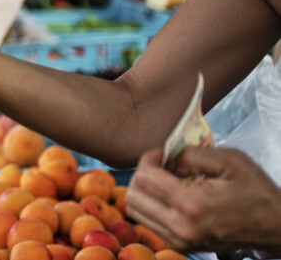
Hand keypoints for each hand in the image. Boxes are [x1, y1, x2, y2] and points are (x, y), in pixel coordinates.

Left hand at [126, 147, 280, 252]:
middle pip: (132, 195)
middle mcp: (181, 227)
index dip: (149, 158)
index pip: (144, 177)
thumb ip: (190, 154)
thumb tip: (163, 158)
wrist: (275, 226)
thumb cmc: (256, 191)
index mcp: (192, 205)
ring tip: (167, 179)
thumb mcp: (229, 160)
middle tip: (162, 165)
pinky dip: (152, 204)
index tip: (164, 153)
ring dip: (144, 190)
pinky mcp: (181, 245)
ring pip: (135, 210)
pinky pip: (148, 221)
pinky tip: (172, 195)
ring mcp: (180, 240)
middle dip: (142, 174)